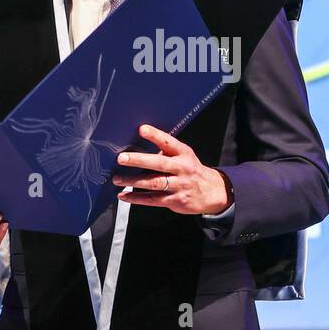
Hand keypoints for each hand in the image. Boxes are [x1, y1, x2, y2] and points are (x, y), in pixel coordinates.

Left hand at [112, 124, 232, 215]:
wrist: (211, 192)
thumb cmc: (190, 170)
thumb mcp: (183, 156)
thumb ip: (165, 151)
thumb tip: (137, 146)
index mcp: (183, 153)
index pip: (169, 142)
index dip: (155, 135)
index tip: (142, 129)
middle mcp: (182, 168)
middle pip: (159, 163)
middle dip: (139, 160)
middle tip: (121, 158)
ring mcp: (179, 185)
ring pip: (154, 183)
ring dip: (133, 181)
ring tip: (117, 178)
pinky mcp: (175, 200)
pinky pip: (153, 199)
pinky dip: (136, 198)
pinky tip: (123, 195)